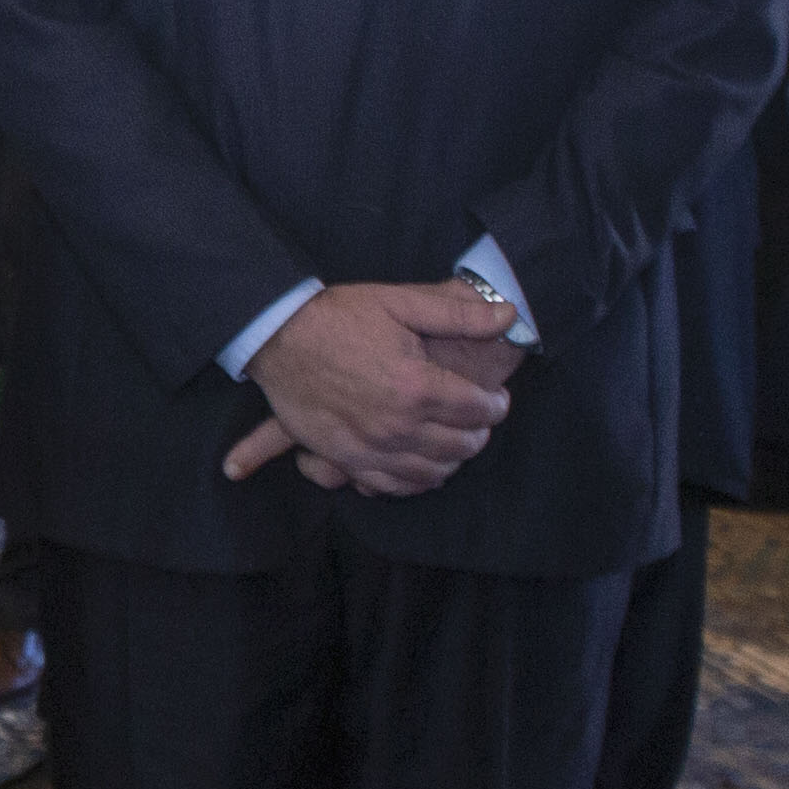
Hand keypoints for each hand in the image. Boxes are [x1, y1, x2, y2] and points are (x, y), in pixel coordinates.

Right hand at [219, 280, 517, 496]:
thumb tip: (510, 316)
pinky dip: (415, 481)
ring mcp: (370, 446)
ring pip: (431, 472)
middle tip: (478, 420)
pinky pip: (392, 485)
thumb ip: (459, 313)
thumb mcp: (400, 302)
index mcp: (416, 385)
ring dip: (452, 460)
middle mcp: (396, 423)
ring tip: (454, 442)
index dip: (496, 405)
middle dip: (479, 433)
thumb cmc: (339, 316)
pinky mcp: (345, 458)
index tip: (496, 399)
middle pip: (461, 445)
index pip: (479, 410)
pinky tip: (423, 467)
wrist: (278, 335)